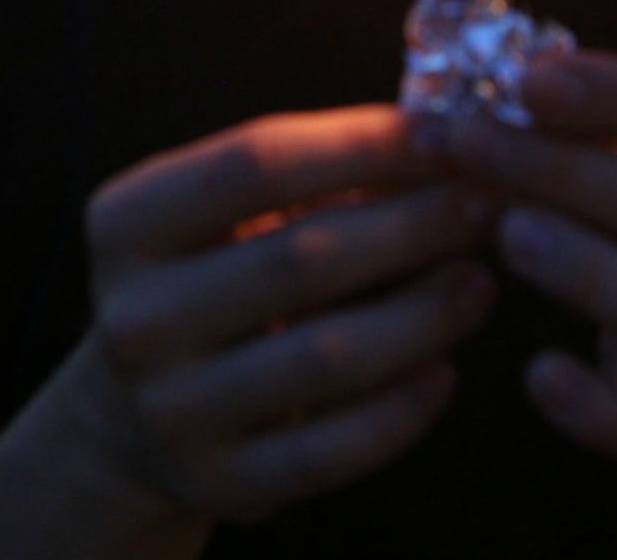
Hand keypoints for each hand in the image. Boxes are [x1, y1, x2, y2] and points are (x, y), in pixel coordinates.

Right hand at [73, 107, 496, 525]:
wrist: (130, 416)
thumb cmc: (216, 276)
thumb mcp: (231, 212)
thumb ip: (321, 167)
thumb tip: (452, 132)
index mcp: (127, 222)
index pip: (258, 161)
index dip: (366, 142)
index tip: (450, 133)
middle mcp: (134, 318)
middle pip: (303, 259)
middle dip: (416, 224)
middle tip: (489, 203)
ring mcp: (171, 411)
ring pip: (328, 358)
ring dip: (425, 315)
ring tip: (480, 281)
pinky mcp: (219, 484)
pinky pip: (333, 449)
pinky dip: (402, 408)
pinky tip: (445, 370)